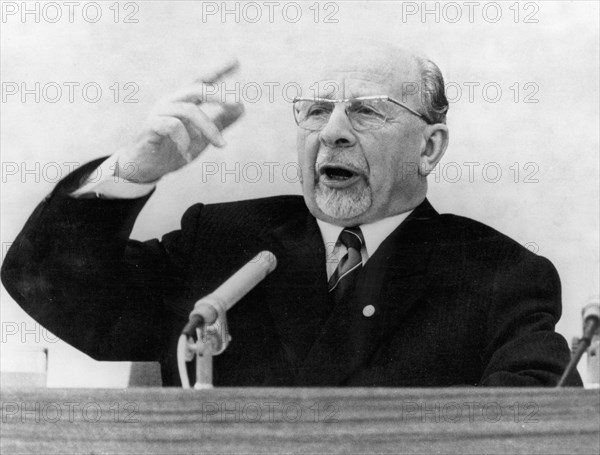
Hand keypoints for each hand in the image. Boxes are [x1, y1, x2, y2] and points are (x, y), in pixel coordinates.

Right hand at [115, 60, 243, 182]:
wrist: (146, 169)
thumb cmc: (173, 150)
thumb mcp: (202, 136)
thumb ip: (220, 122)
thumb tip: (242, 107)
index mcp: (183, 101)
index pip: (201, 80)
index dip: (217, 70)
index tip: (236, 60)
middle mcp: (170, 101)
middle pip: (196, 88)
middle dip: (219, 94)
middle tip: (239, 103)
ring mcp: (159, 112)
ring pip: (189, 110)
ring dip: (209, 129)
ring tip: (221, 145)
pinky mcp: (150, 126)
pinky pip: (172, 126)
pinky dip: (184, 141)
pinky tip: (188, 155)